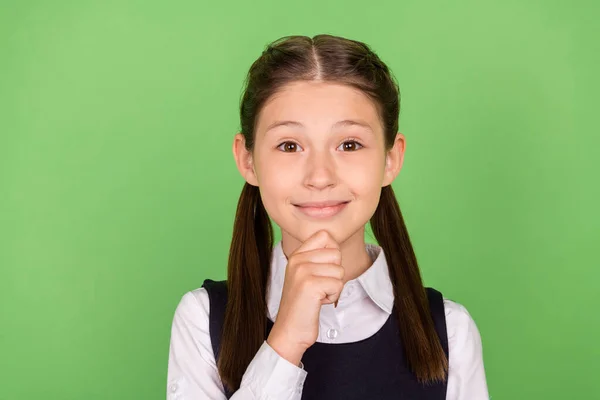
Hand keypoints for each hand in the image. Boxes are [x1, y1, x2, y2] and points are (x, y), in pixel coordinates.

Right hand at [266, 229, 343, 365]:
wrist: (289, 331)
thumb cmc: (303, 305)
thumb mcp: (305, 275)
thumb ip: (317, 258)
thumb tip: (335, 245)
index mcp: (296, 255)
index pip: (325, 235)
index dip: (333, 252)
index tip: (324, 270)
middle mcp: (298, 259)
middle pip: (336, 254)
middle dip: (335, 274)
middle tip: (319, 287)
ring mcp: (303, 271)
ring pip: (339, 270)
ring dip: (334, 287)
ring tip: (317, 295)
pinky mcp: (310, 285)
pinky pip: (338, 284)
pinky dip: (332, 297)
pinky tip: (318, 303)